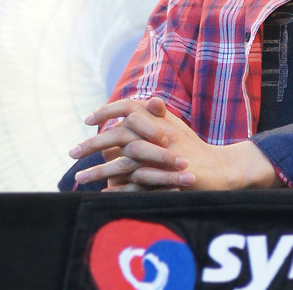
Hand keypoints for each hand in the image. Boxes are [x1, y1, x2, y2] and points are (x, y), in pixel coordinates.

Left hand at [69, 97, 281, 190]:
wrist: (220, 170)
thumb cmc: (193, 149)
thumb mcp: (177, 128)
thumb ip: (160, 116)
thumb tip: (148, 100)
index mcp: (161, 120)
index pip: (129, 106)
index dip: (107, 110)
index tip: (87, 119)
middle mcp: (161, 133)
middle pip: (120, 133)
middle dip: (92, 143)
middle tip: (72, 153)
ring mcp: (163, 156)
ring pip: (123, 160)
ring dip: (99, 171)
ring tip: (80, 179)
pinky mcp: (165, 177)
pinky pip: (134, 183)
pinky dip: (117, 188)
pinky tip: (103, 193)